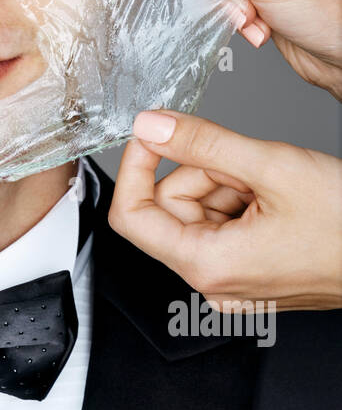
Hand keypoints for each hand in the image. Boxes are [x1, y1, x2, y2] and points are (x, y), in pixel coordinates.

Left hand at [109, 110, 341, 310]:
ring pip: (198, 212)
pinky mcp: (248, 274)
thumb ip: (203, 143)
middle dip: (203, 172)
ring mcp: (232, 282)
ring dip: (228, 183)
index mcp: (208, 267)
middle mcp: (214, 284)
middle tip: (248, 162)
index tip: (150, 134)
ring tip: (273, 184)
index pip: (131, 216)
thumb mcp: (272, 167)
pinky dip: (242, 201)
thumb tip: (151, 126)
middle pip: (169, 209)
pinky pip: (223, 226)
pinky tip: (278, 198)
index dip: (135, 167)